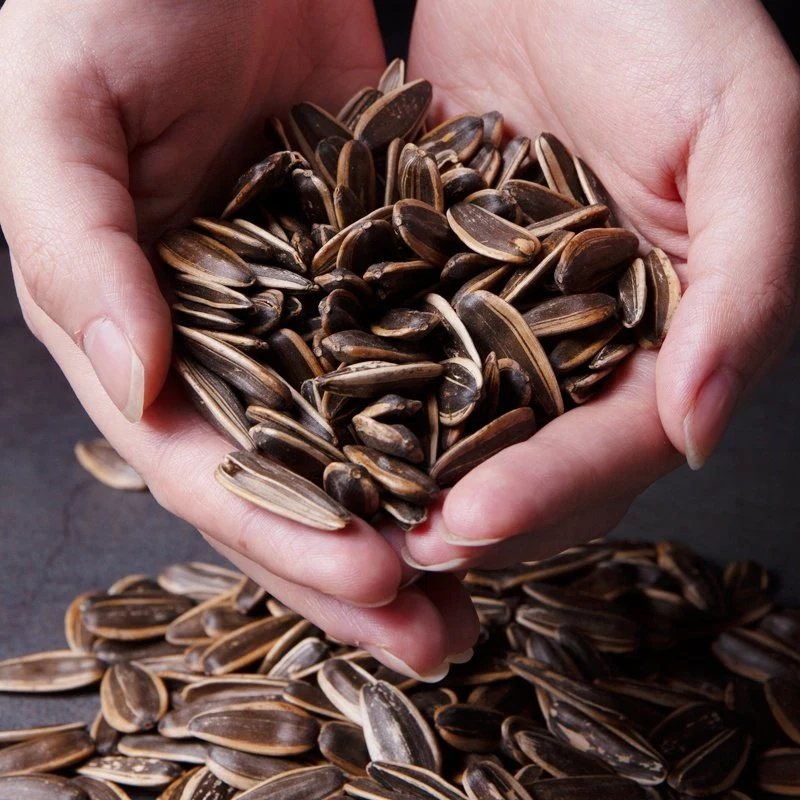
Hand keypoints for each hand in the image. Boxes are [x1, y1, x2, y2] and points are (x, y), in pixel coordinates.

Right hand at [0, 0, 477, 677]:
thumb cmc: (91, 2)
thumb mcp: (55, 118)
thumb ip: (76, 253)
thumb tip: (130, 384)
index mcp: (134, 329)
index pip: (205, 463)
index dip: (282, 532)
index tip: (371, 580)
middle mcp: (219, 338)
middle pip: (292, 479)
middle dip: (359, 566)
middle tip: (436, 638)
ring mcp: (299, 306)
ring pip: (360, 436)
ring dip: (418, 513)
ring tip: (480, 587)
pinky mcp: (366, 260)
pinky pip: (414, 349)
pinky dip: (452, 412)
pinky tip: (505, 463)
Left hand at [403, 0, 799, 570]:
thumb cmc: (670, 16)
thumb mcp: (743, 130)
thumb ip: (747, 287)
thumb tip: (700, 429)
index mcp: (670, 327)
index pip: (615, 440)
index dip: (548, 489)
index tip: (468, 525)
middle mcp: (588, 336)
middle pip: (534, 454)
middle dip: (469, 508)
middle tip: (395, 549)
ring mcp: (506, 310)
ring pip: (461, 418)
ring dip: (408, 470)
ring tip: (347, 512)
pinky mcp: (436, 271)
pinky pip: (398, 341)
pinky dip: (361, 387)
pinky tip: (313, 421)